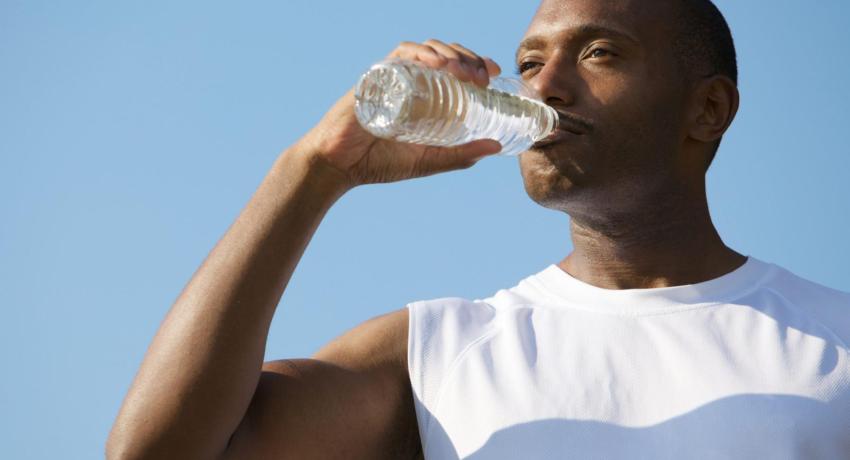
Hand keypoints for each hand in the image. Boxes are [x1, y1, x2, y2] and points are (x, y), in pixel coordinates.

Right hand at [294, 39, 502, 189]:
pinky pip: (401, 54)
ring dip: (450, 53)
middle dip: (469, 57)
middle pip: (445, 53)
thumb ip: (460, 155)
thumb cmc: (378, 162)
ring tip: (463, 71)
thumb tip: (496, 148)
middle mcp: (410, 80)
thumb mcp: (428, 160)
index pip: (455, 68)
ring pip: (427, 48)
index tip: (494, 72)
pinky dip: (421, 53)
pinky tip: (437, 63)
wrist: (339, 165)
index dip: (477, 63)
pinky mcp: (377, 75)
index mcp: (424, 95)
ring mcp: (393, 76)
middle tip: (482, 77)